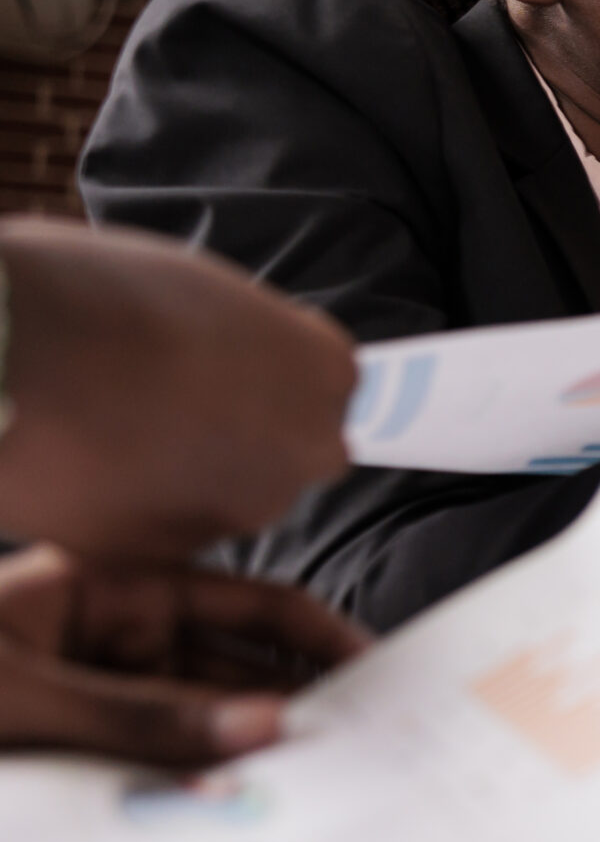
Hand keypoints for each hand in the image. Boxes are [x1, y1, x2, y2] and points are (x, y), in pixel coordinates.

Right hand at [0, 221, 356, 561]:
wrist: (3, 362)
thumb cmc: (93, 295)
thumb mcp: (195, 288)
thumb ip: (242, 336)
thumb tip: (235, 353)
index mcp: (325, 371)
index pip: (320, 382)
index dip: (263, 373)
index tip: (218, 362)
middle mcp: (307, 450)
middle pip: (287, 447)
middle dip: (240, 433)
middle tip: (163, 402)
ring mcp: (244, 509)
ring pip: (229, 495)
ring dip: (189, 475)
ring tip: (112, 431)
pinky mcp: (175, 553)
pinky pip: (167, 529)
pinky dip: (137, 508)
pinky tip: (88, 467)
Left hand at [0, 546, 370, 765]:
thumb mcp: (22, 701)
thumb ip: (138, 718)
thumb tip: (262, 725)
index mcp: (106, 586)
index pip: (246, 602)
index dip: (316, 635)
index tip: (374, 672)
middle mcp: (115, 634)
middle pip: (237, 668)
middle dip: (293, 704)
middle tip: (356, 747)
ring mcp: (104, 692)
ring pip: (206, 722)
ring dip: (248, 752)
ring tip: (307, 784)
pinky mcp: (89, 749)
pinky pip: (165, 763)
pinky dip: (200, 783)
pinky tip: (239, 803)